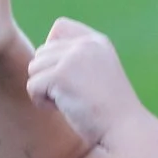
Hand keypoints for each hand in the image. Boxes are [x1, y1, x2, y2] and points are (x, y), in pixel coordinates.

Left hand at [25, 17, 148, 149]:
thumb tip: (37, 61)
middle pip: (41, 52)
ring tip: (70, 102)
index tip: (72, 78)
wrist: (125, 130)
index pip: (60, 27)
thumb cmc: (109, 113)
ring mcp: (73, 57)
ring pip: (34, 68)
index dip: (54, 53)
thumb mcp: (97, 76)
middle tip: (73, 95)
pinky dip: (43, 103)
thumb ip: (74, 61)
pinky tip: (65, 109)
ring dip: (45, 90)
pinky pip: (32, 86)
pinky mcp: (61, 75)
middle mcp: (85, 44)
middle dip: (49, 77)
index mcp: (97, 42)